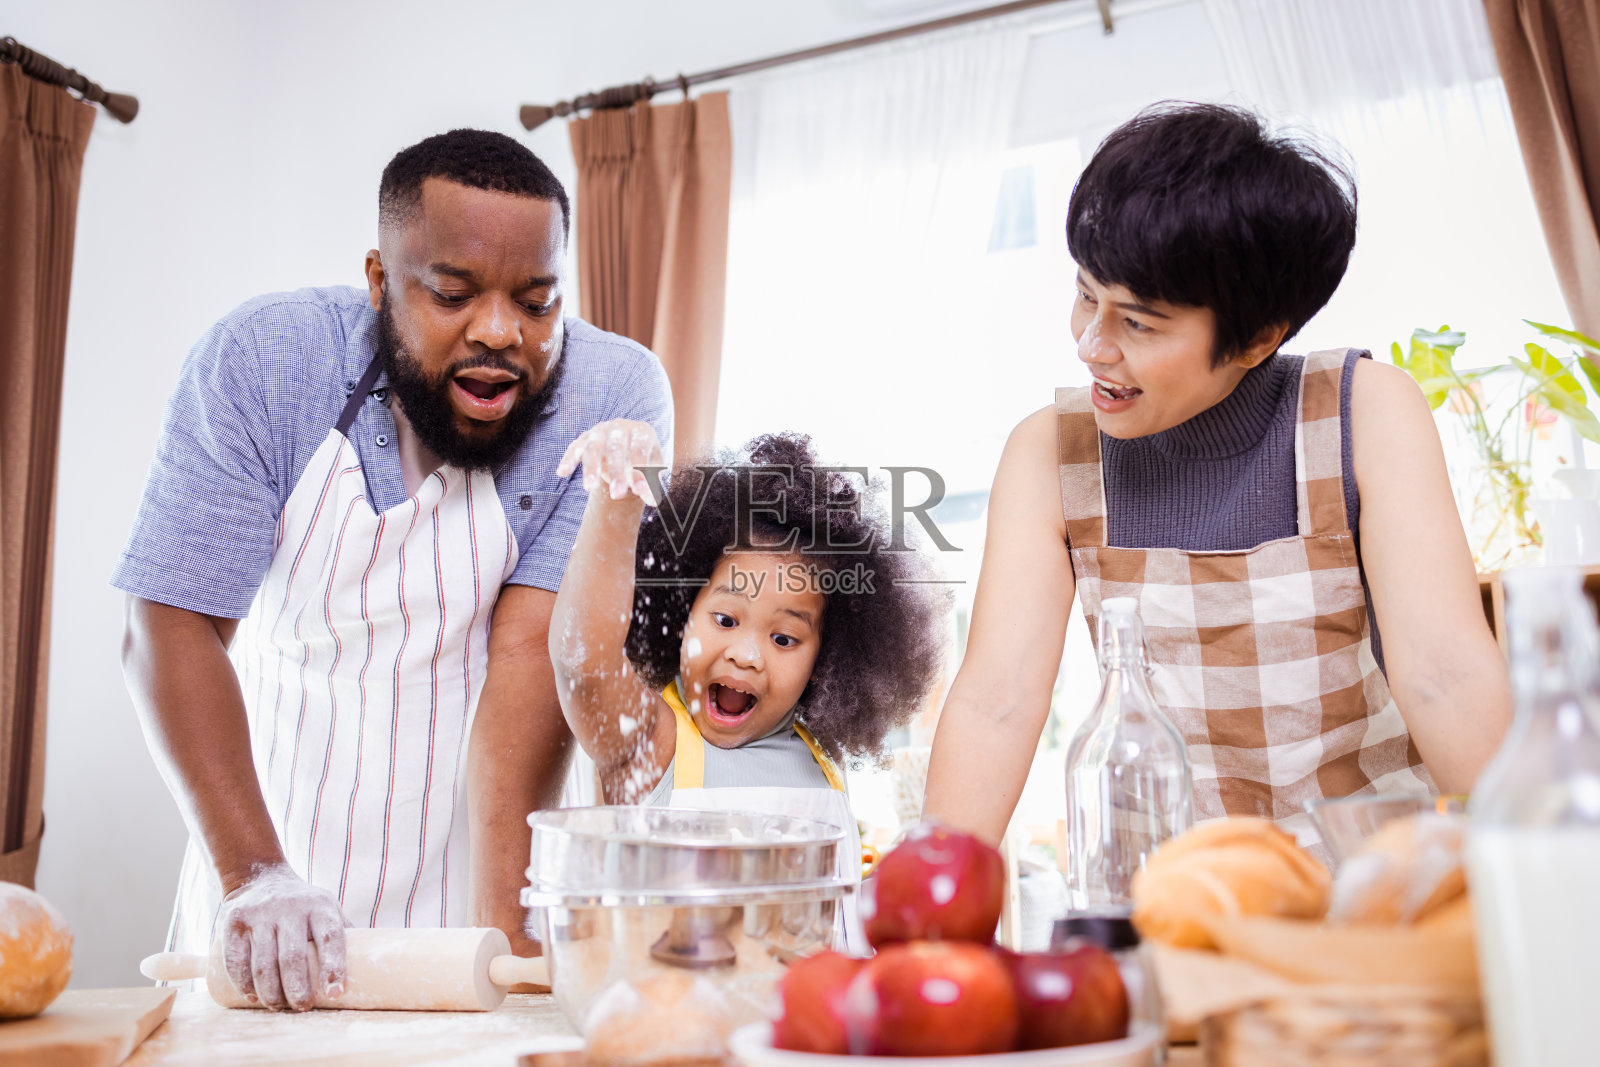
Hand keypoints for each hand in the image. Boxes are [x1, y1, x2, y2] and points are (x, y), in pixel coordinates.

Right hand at [218, 863, 348, 1011]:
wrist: (260, 878)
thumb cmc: (303, 905)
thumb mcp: (326, 908)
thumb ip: (342, 933)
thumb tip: (365, 969)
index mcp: (319, 905)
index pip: (330, 937)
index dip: (333, 967)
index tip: (335, 993)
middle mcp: (289, 907)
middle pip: (293, 957)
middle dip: (297, 989)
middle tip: (302, 1008)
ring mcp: (259, 913)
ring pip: (263, 963)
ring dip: (271, 992)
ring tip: (278, 1006)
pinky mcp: (233, 921)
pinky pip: (236, 960)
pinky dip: (244, 983)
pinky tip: (253, 996)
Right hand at [556, 419, 663, 504]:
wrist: (628, 448)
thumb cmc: (642, 460)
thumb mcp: (652, 471)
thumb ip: (652, 485)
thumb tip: (652, 500)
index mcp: (641, 431)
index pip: (640, 449)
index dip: (640, 470)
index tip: (639, 492)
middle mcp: (620, 427)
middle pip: (616, 447)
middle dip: (616, 472)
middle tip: (618, 494)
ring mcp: (601, 431)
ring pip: (593, 447)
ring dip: (590, 467)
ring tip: (589, 488)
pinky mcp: (585, 438)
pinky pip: (575, 447)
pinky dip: (568, 459)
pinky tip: (562, 473)